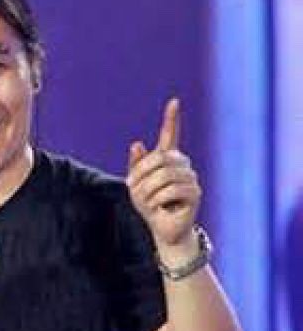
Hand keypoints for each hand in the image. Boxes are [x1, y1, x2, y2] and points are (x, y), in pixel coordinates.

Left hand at [125, 98, 201, 249]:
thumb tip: (136, 143)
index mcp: (167, 161)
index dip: (171, 119)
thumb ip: (136, 167)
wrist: (163, 228)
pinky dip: (159, 200)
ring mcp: (191, 178)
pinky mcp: (195, 193)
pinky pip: (172, 190)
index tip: (174, 101)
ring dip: (148, 190)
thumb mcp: (136, 186)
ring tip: (146, 202)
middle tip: (134, 191)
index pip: (170, 135)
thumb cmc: (150, 206)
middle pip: (161, 159)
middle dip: (142, 175)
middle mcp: (182, 165)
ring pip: (165, 176)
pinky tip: (158, 207)